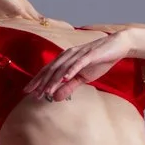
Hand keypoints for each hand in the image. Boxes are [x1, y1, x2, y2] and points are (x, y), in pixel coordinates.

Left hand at [23, 29, 137, 101]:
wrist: (117, 46)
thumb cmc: (98, 61)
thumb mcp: (82, 78)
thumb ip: (69, 87)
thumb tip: (55, 98)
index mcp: (65, 60)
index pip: (48, 71)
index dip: (37, 81)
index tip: (27, 91)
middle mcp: (68, 55)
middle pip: (51, 69)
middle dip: (41, 82)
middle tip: (32, 93)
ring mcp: (79, 54)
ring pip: (63, 68)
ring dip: (54, 80)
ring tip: (46, 91)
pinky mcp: (90, 54)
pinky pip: (79, 63)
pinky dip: (71, 70)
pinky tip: (65, 78)